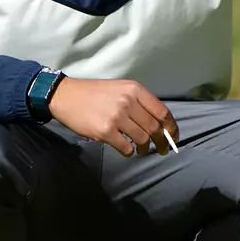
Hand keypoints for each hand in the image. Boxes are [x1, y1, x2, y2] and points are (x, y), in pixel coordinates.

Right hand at [48, 78, 179, 156]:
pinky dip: (129, 152)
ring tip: (142, 149)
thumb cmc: (95, 93)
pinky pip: (126, 147)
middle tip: (163, 149)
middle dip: (162, 141)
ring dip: (145, 148)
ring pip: (142, 139)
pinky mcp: (105, 131)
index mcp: (135, 89)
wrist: (66, 96)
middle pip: (154, 127)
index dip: (171, 127)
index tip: (173, 136)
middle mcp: (128, 102)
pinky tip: (127, 150)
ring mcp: (117, 117)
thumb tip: (158, 123)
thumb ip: (138, 102)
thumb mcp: (120, 88)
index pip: (162, 111)